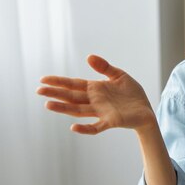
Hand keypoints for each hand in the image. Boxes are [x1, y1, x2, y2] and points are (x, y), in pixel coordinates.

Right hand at [37, 55, 156, 134]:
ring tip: (48, 105)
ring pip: (78, 110)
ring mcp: (101, 112)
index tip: (43, 79)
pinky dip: (85, 128)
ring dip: (64, 108)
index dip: (59, 81)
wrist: (146, 111)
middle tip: (39, 91)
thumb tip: (88, 57)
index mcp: (95, 88)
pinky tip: (73, 127)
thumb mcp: (119, 76)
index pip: (73, 84)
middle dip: (55, 93)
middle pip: (71, 97)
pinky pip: (95, 127)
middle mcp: (95, 101)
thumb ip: (104, 67)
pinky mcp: (110, 121)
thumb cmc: (132, 94)